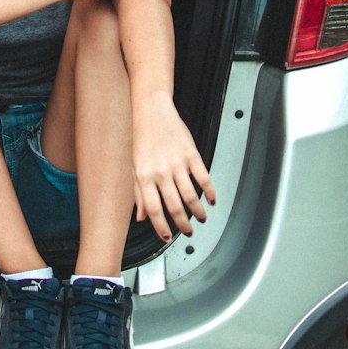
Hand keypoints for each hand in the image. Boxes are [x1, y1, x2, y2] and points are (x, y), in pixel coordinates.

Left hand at [132, 94, 216, 241]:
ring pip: (191, 195)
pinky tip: (212, 199)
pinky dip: (210, 191)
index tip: (167, 237)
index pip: (153, 209)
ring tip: (202, 218)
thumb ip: (138, 194)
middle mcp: (160, 172)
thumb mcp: (135, 167)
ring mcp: (177, 163)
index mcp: (144, 177)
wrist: (152, 111)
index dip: (161, 226)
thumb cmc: (142, 139)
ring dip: (198, 211)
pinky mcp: (191, 154)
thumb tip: (141, 217)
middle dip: (183, 223)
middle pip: (174, 206)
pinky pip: (203, 178)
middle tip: (188, 231)